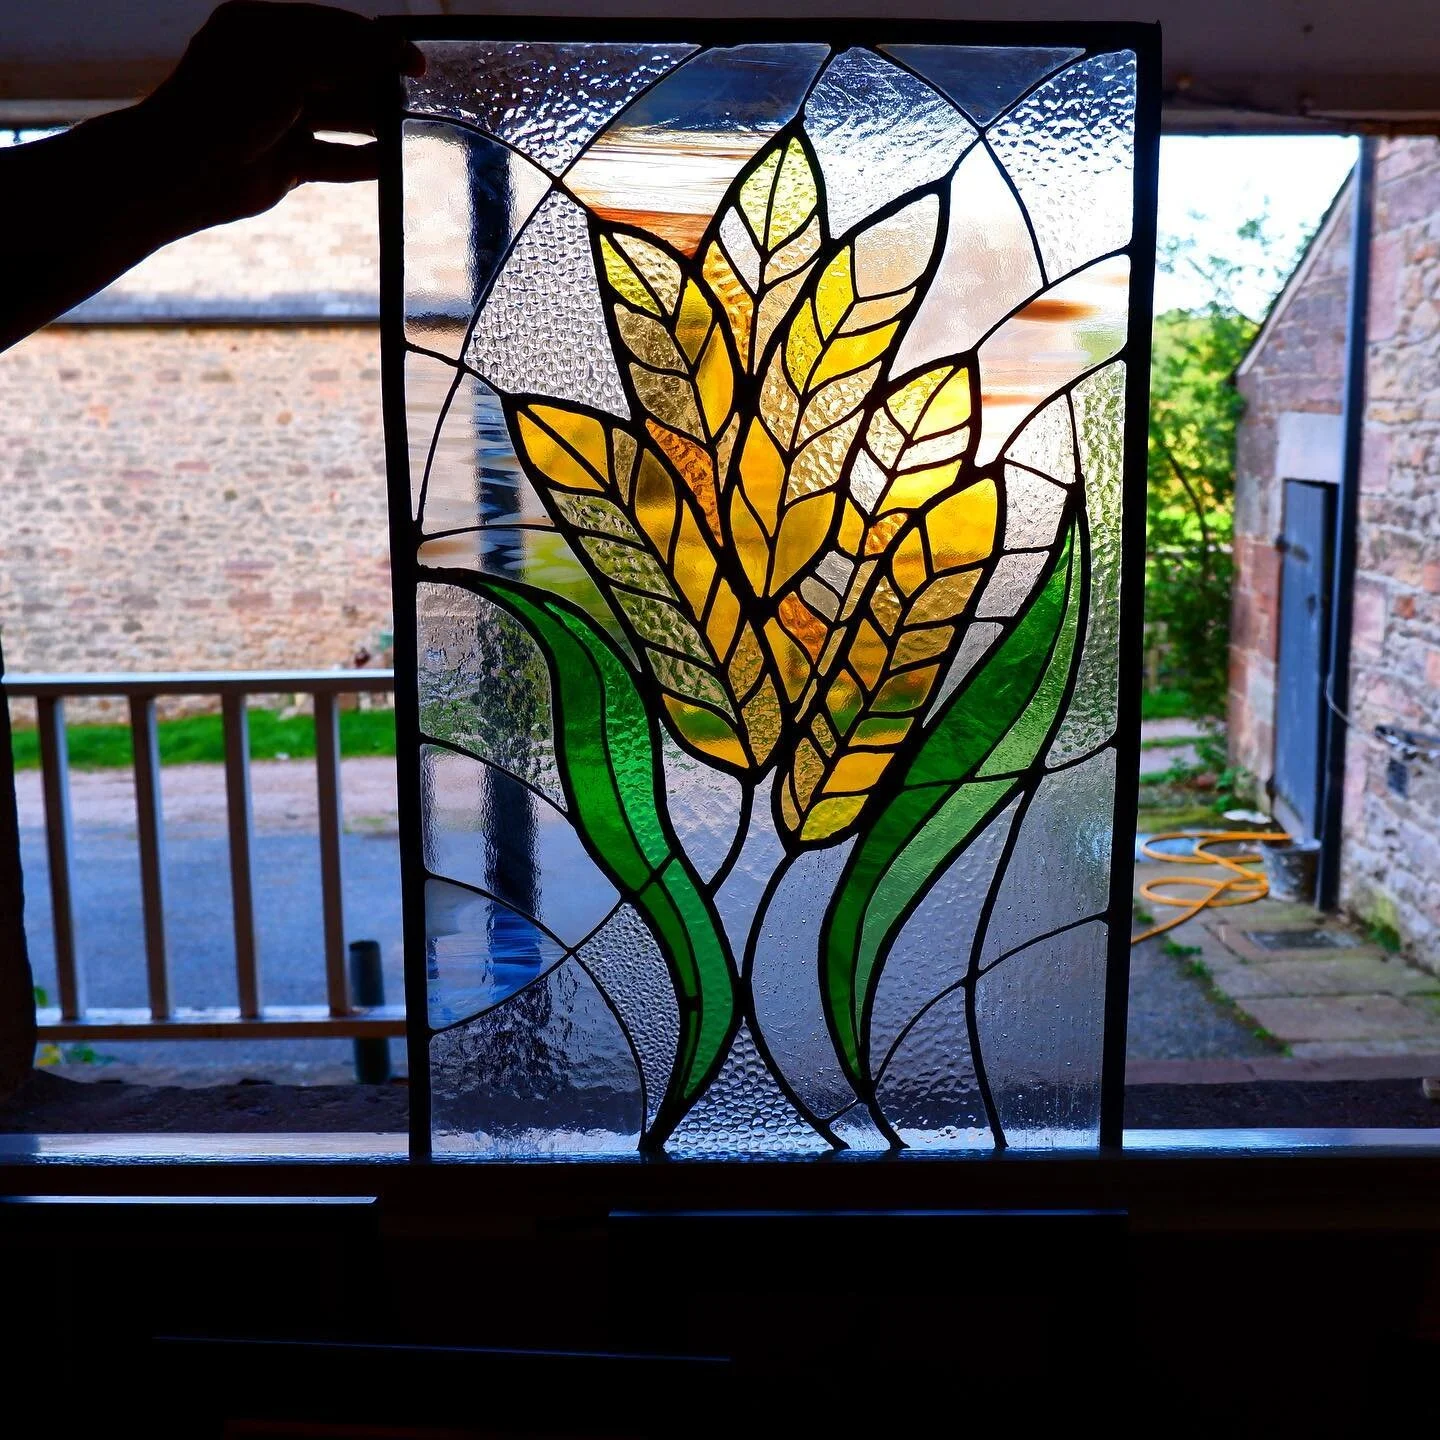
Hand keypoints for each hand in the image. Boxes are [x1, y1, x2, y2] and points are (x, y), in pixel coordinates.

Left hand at [136, 1, 424, 230]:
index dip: (377, 41)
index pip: (332, 27)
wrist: (185, 169)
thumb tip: (393, 48)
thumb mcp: (290, 60)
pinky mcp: (288, 162)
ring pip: (341, 116)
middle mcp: (273, 71)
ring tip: (411, 128)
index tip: (417, 60)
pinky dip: (363, 162)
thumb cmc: (228, 102)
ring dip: (374, 121)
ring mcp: (281, 118)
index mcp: (263, 31)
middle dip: (378, 82)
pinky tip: (391, 163)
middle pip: (341, 71)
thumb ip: (345, 50)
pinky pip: (336, 159)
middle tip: (416, 95)